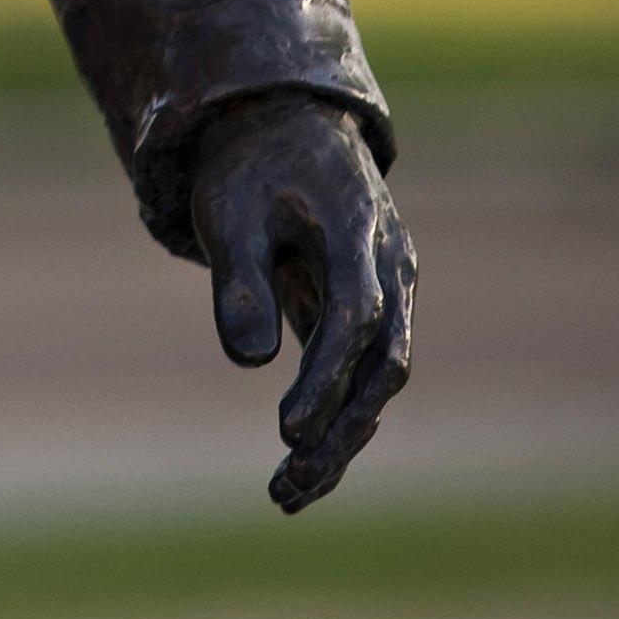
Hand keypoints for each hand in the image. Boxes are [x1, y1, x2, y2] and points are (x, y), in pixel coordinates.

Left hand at [188, 92, 414, 513]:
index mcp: (357, 231)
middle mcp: (389, 267)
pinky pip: (363, 374)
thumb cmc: (250, 167)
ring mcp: (388, 290)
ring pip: (378, 379)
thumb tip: (251, 363)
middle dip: (341, 428)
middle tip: (288, 481)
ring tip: (285, 494)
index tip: (286, 431)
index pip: (353, 317)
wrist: (285, 124)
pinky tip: (298, 468)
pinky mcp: (370, 311)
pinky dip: (337, 418)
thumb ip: (240, 280)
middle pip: (380, 363)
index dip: (324, 379)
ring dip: (341, 438)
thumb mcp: (229, 210)